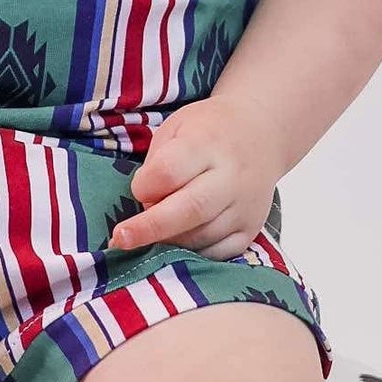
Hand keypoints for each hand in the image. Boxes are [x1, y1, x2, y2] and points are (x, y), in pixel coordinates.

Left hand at [107, 96, 280, 261]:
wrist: (261, 133)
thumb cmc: (208, 130)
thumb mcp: (176, 128)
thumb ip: (157, 164)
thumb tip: (147, 207)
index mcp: (207, 143)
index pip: (169, 171)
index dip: (145, 184)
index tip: (137, 187)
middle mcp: (231, 176)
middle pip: (190, 208)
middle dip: (150, 228)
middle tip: (121, 239)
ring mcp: (245, 205)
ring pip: (202, 235)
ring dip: (170, 241)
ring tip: (153, 234)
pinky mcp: (252, 227)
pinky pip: (219, 253)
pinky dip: (193, 253)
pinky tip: (179, 243)